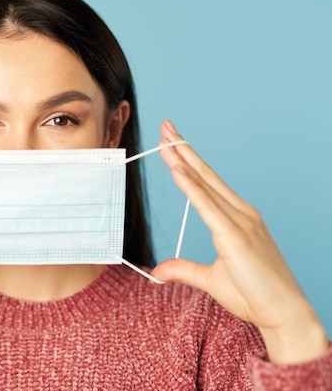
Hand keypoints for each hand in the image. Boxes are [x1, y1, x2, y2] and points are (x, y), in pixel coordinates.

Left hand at [152, 120, 327, 363]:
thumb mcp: (210, 279)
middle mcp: (241, 213)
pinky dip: (191, 187)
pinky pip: (207, 206)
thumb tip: (157, 271)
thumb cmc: (255, 295)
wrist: (285, 315)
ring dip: (183, 160)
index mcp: (237, 219)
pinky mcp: (236, 236)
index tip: (171, 143)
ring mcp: (241, 221)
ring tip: (166, 139)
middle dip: (183, 149)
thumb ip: (183, 270)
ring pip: (205, 184)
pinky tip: (178, 170)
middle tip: (165, 126)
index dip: (188, 161)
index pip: (207, 183)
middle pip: (205, 175)